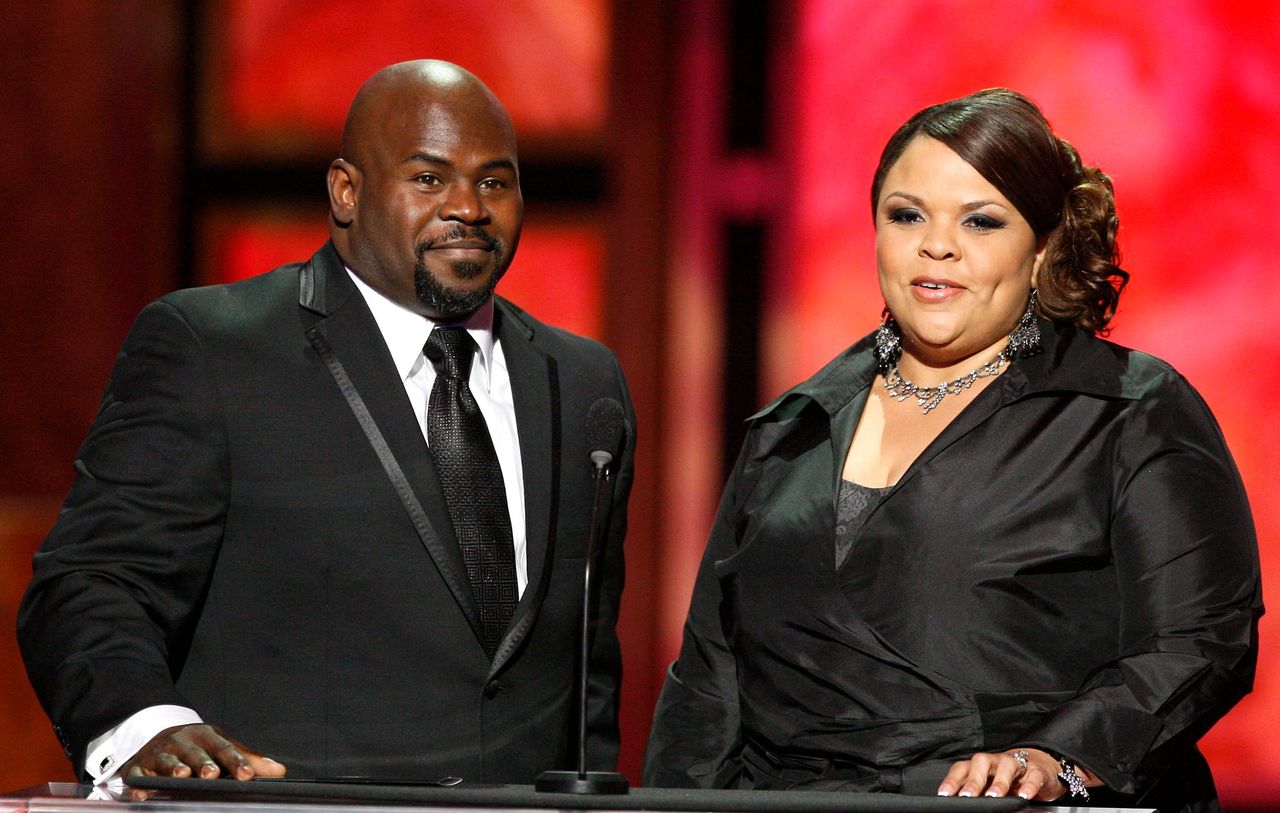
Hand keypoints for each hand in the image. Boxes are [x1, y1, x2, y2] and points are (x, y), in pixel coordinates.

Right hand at [120, 723, 285, 800]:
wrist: (157, 736)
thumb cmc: (197, 747)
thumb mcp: (222, 747)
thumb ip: (248, 759)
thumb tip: (279, 771)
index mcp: (205, 735)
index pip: (224, 748)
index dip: (236, 761)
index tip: (247, 775)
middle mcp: (181, 741)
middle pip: (195, 753)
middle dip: (204, 763)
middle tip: (212, 774)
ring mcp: (159, 753)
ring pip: (167, 761)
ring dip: (174, 768)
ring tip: (182, 776)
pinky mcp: (138, 767)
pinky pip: (137, 776)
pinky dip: (139, 785)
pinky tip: (143, 794)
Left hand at [936, 747, 1062, 800]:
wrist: (1040, 769)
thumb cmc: (1009, 780)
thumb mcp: (990, 786)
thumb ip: (977, 793)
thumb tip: (963, 806)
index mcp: (980, 766)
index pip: (962, 768)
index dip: (952, 780)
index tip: (944, 794)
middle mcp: (995, 761)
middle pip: (981, 763)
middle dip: (973, 780)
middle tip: (967, 796)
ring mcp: (1016, 764)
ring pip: (1006, 765)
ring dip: (999, 781)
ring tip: (994, 796)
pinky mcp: (1036, 771)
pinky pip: (1032, 776)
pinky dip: (1028, 786)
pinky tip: (1024, 795)